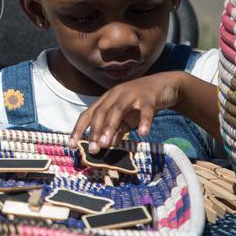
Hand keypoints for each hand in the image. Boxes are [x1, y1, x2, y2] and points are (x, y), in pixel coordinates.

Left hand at [68, 72, 184, 153]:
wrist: (164, 86)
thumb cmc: (140, 104)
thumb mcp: (126, 119)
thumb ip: (116, 131)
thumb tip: (105, 145)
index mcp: (106, 100)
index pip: (88, 114)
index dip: (78, 129)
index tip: (71, 145)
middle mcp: (115, 95)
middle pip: (100, 112)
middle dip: (94, 131)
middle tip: (92, 149)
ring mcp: (131, 94)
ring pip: (117, 110)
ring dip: (110, 127)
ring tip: (106, 143)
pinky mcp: (149, 97)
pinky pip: (146, 109)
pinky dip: (144, 121)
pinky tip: (143, 133)